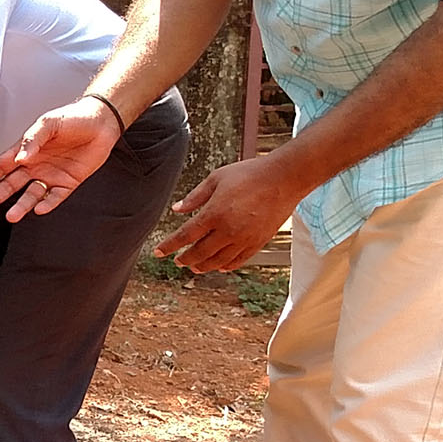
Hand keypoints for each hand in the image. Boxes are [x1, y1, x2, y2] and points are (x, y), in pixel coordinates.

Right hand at [0, 100, 120, 219]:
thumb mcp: (48, 123)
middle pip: (11, 184)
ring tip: (12, 216)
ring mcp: (51, 175)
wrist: (102, 122)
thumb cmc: (73, 118)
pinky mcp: (68, 183)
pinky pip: (55, 197)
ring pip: (31, 195)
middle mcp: (36, 165)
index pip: (2, 166)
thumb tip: (20, 158)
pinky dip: (47, 204)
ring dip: (21, 205)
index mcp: (27, 150)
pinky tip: (39, 209)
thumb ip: (33, 139)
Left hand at [153, 155, 302, 273]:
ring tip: (195, 267)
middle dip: (185, 259)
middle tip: (177, 261)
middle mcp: (228, 230)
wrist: (283, 178)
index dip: (169, 245)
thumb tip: (177, 209)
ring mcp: (244, 238)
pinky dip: (226, 266)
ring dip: (203, 266)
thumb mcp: (216, 179)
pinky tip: (220, 266)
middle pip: (200, 253)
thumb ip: (195, 197)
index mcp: (214, 213)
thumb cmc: (249, 174)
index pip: (185, 235)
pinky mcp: (259, 242)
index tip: (158, 252)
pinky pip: (239, 260)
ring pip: (218, 261)